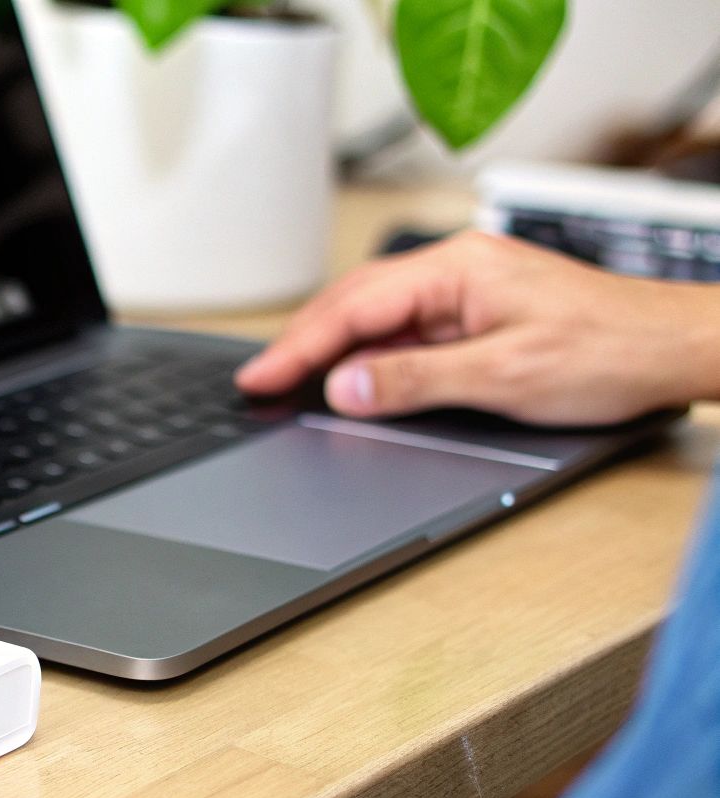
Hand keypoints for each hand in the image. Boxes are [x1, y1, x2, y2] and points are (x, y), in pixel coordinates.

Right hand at [233, 231, 719, 425]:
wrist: (679, 348)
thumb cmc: (612, 351)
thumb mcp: (505, 378)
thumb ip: (416, 381)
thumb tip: (345, 388)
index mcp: (458, 269)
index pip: (354, 308)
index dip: (298, 347)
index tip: (259, 378)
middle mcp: (459, 269)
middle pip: (354, 304)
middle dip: (302, 343)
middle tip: (259, 383)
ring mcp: (469, 290)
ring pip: (377, 316)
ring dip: (333, 350)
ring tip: (291, 383)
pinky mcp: (481, 313)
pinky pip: (407, 331)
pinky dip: (370, 355)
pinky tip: (355, 379)